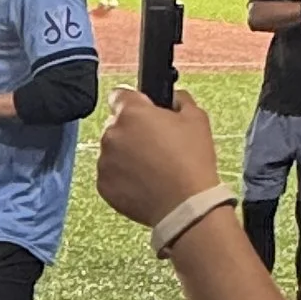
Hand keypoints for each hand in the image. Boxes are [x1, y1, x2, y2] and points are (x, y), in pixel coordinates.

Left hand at [96, 85, 221, 225]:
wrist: (185, 205)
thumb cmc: (192, 162)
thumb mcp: (197, 119)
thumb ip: (180, 100)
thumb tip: (173, 97)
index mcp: (132, 113)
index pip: (119, 95)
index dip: (134, 102)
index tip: (144, 111)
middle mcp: (112, 134)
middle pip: (116, 124)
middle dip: (132, 130)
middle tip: (156, 144)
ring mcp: (105, 161)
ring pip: (112, 150)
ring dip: (126, 154)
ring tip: (153, 167)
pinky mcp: (103, 185)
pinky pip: (110, 174)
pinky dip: (122, 177)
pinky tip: (145, 182)